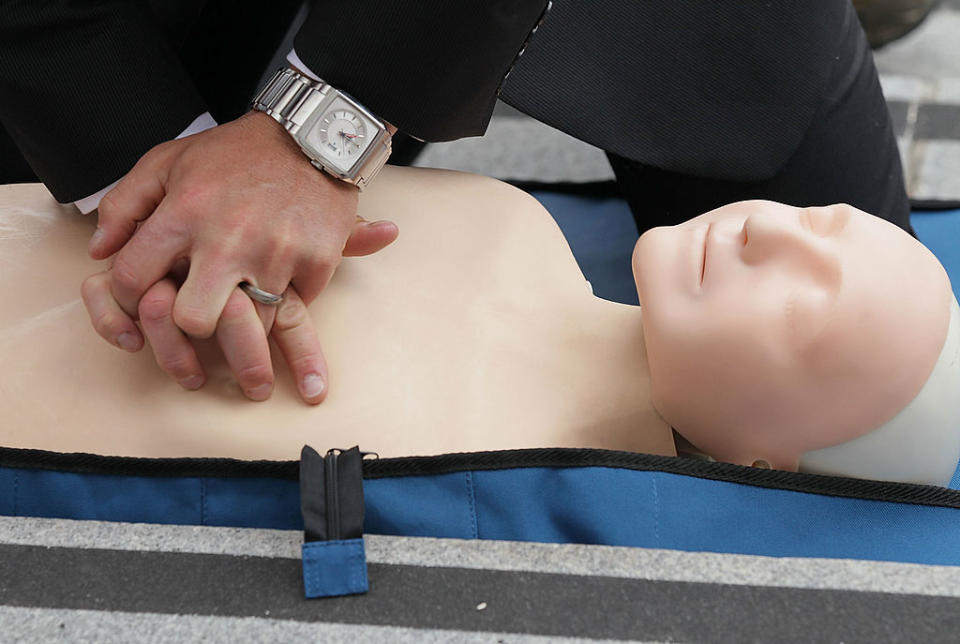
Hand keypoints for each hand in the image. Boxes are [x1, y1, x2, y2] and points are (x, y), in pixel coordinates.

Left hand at [84, 111, 397, 400]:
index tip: (146, 294)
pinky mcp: (317, 262)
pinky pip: (296, 307)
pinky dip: (287, 296)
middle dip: (192, 319)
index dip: (129, 297)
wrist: (313, 135)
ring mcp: (277, 254)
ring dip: (244, 315)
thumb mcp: (168, 160)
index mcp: (185, 211)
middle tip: (201, 304)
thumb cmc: (237, 151)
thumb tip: (99, 252)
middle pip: (194, 321)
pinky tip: (281, 274)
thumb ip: (124, 204)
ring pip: (249, 325)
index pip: (134, 279)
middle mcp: (229, 238)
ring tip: (244, 291)